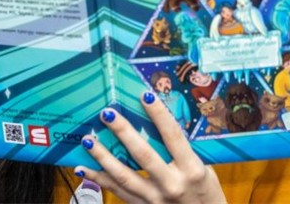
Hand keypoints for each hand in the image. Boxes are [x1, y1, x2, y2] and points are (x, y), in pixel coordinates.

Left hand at [74, 93, 226, 203]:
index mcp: (192, 170)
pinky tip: (83, 168)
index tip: (145, 95)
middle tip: (107, 114)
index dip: (159, 115)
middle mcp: (172, 184)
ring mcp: (155, 198)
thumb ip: (183, 150)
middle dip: (123, 132)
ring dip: (103, 157)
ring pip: (124, 176)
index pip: (173, 137)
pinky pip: (117, 191)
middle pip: (143, 155)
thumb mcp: (204, 169)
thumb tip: (158, 122)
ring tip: (88, 140)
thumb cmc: (206, 192)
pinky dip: (99, 179)